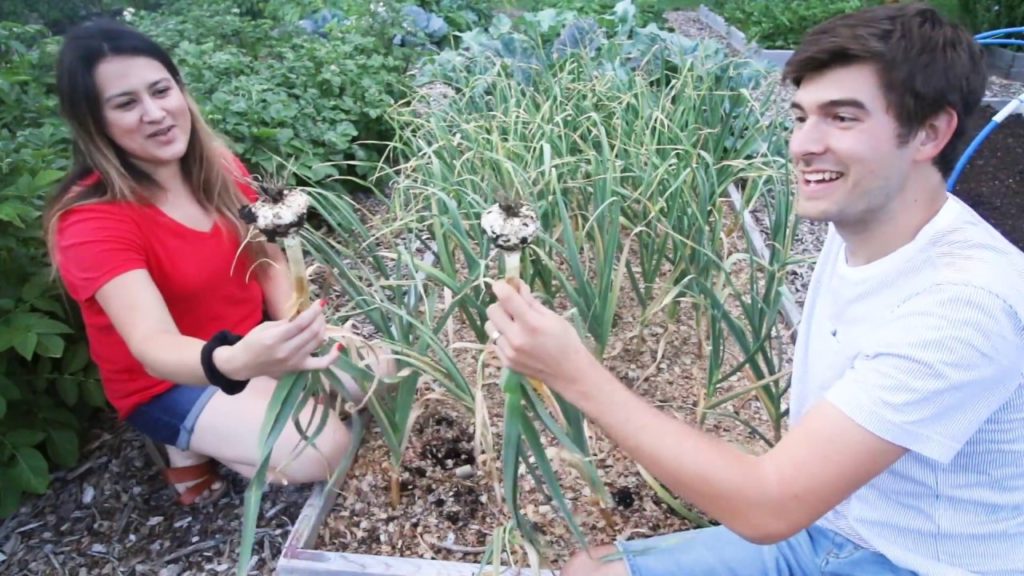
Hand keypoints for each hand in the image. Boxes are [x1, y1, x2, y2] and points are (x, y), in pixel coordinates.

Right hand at [215, 300, 340, 379]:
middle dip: (319, 318)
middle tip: (319, 311)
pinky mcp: (299, 369)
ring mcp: (295, 362)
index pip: (302, 323)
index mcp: (276, 338)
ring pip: (318, 342)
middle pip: (313, 331)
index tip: (321, 302)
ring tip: (321, 321)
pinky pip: (321, 364)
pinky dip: (332, 356)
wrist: (243, 364)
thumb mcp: (265, 327)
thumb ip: (286, 322)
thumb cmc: (252, 342)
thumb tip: (304, 316)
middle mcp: (287, 351)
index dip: (314, 311)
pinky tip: (338, 346)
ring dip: (323, 329)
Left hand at [485, 280, 593, 396]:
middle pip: (492, 310)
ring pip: (489, 326)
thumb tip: (517, 285)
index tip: (503, 284)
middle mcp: (516, 338)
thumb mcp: (552, 317)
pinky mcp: (506, 362)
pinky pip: (494, 342)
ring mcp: (509, 352)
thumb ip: (531, 302)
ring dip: (499, 322)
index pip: (506, 298)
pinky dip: (502, 337)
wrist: (569, 373)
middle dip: (501, 305)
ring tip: (515, 326)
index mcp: (531, 324)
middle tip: (514, 308)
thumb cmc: (566, 341)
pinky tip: (517, 340)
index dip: (501, 286)